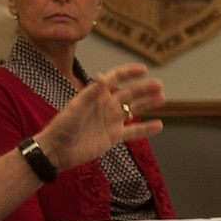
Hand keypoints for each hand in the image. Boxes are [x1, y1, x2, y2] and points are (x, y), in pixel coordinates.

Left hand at [38, 64, 164, 169]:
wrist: (57, 151)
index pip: (116, 78)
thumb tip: (103, 76)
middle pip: (130, 93)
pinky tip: (159, 125)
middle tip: (159, 85)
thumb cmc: (62, 127)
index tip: (144, 70)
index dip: (129, 72)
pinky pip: (133, 132)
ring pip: (134, 109)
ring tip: (162, 98)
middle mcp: (106, 106)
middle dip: (144, 88)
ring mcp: (111, 121)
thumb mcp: (76, 108)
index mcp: (97, 95)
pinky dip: (146, 129)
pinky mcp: (114, 137)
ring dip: (148, 104)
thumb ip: (90, 93)